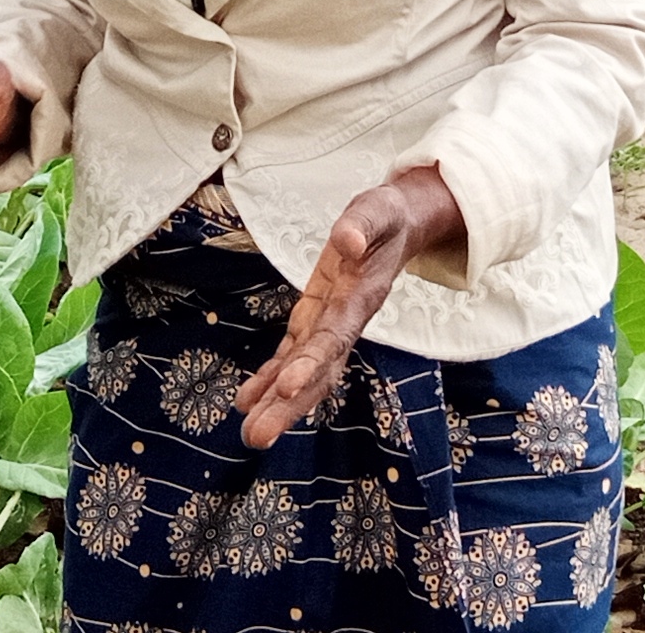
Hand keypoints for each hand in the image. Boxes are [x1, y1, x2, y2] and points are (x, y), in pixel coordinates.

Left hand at [233, 167, 462, 448]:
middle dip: (289, 404)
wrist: (397, 227)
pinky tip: (247, 401)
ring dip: (276, 403)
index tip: (288, 388)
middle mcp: (346, 322)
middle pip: (318, 370)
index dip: (313, 362)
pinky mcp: (314, 321)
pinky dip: (270, 379)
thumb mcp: (378, 209)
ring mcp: (329, 325)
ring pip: (303, 372)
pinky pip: (291, 355)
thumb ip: (362, 224)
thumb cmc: (386, 218)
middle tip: (258, 435)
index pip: (336, 336)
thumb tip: (346, 240)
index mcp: (362, 298)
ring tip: (250, 433)